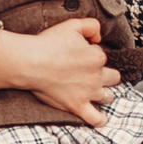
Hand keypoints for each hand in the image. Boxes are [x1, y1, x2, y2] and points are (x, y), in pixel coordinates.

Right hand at [0, 18, 118, 125]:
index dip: (91, 55)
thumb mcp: (72, 25)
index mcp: (97, 57)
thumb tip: (99, 37)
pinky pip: (96, 118)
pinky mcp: (77, 106)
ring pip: (108, 96)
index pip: (101, 56)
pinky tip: (100, 117)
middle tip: (91, 74)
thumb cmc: (48, 44)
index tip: (79, 56)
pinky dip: (100, 119)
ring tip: (94, 91)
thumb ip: (92, 26)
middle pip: (113, 77)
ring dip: (104, 93)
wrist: (30, 62)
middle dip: (105, 75)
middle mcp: (96, 76)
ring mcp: (88, 93)